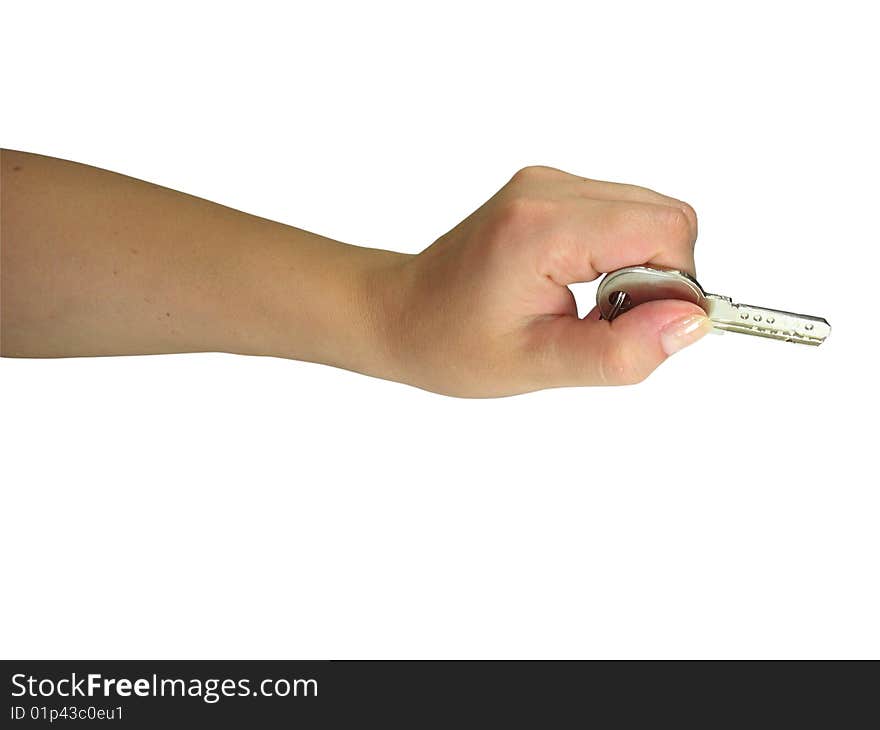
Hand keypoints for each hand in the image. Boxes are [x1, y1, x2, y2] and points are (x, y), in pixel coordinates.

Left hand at [380, 166, 710, 396]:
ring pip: (649, 214)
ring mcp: (549, 182)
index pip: (665, 232)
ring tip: (586, 307)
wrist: (400, 313)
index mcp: (542, 227)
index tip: (632, 329)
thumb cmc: (451, 342)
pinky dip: (619, 255)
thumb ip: (619, 350)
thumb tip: (692, 323)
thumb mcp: (537, 365)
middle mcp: (548, 188)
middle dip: (657, 279)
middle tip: (604, 321)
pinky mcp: (551, 190)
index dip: (672, 289)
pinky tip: (579, 286)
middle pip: (666, 216)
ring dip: (638, 268)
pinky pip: (622, 214)